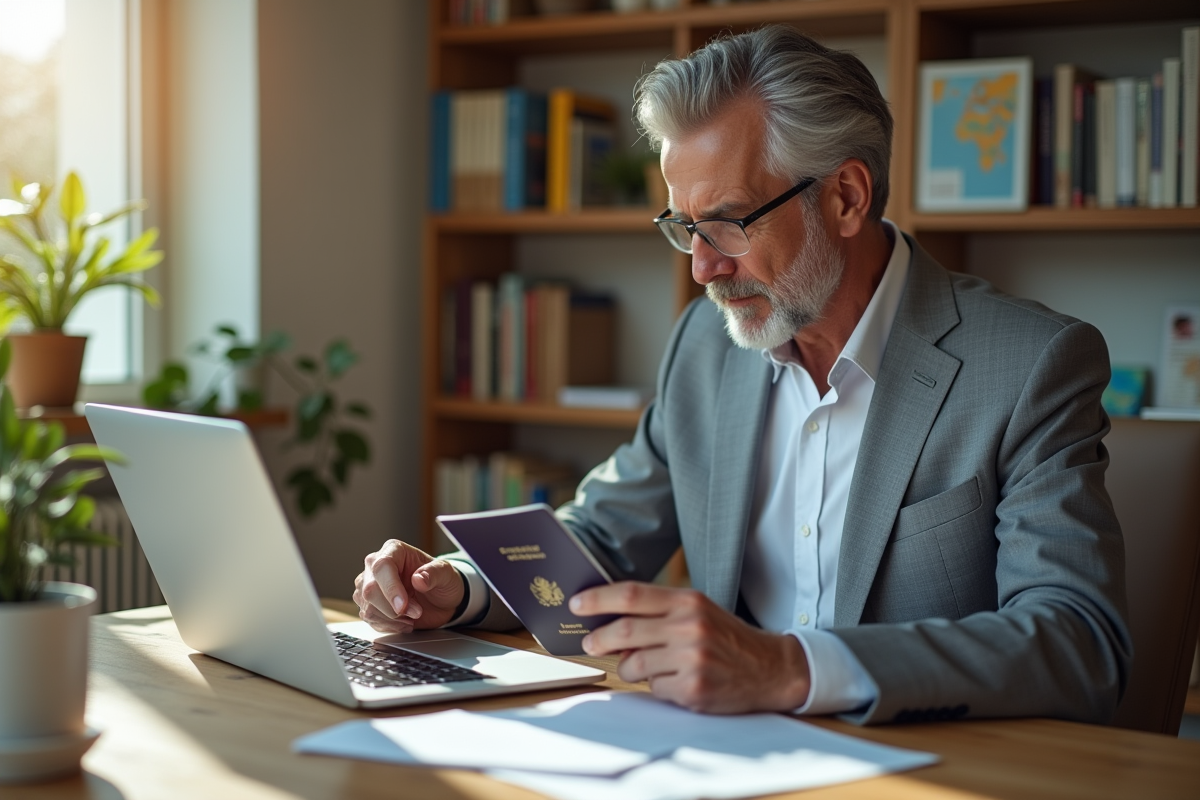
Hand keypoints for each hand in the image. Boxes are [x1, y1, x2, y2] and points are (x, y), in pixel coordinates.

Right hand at [353, 540, 464, 633]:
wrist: (439, 600)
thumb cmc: (441, 582)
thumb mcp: (447, 574)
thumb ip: (435, 573)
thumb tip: (419, 579)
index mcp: (394, 550)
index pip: (382, 566)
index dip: (391, 588)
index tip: (403, 606)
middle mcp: (375, 565)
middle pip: (370, 590)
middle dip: (394, 609)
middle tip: (417, 612)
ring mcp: (368, 585)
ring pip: (368, 608)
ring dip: (393, 619)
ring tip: (413, 615)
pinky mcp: (367, 604)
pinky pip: (370, 619)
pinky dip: (390, 626)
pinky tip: (405, 621)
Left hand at [571, 582, 810, 713]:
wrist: (770, 668)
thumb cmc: (726, 638)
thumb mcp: (697, 612)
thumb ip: (658, 615)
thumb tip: (612, 626)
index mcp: (688, 601)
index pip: (632, 595)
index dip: (599, 598)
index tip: (577, 603)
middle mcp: (689, 627)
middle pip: (625, 631)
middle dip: (600, 639)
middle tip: (591, 643)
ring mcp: (692, 659)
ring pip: (634, 664)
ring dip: (628, 668)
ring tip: (642, 667)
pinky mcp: (694, 688)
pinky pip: (654, 688)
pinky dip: (657, 686)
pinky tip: (675, 682)